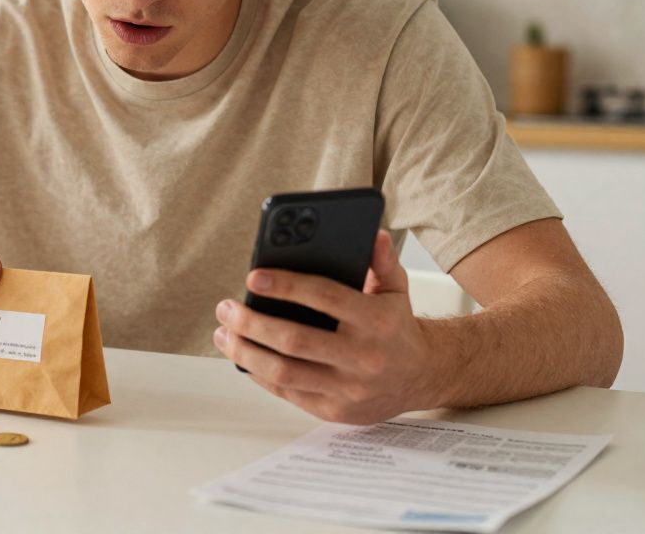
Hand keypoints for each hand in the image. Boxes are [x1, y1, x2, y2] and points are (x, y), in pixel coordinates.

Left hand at [212, 230, 436, 424]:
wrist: (421, 378)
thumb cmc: (396, 327)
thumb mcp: (396, 289)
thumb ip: (382, 260)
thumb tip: (371, 233)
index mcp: (376, 321)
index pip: (324, 297)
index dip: (285, 286)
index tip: (253, 277)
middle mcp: (363, 357)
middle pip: (295, 339)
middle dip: (251, 323)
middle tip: (226, 308)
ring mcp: (348, 388)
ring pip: (284, 371)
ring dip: (245, 352)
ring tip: (224, 334)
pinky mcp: (335, 410)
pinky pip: (288, 393)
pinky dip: (259, 374)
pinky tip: (242, 356)